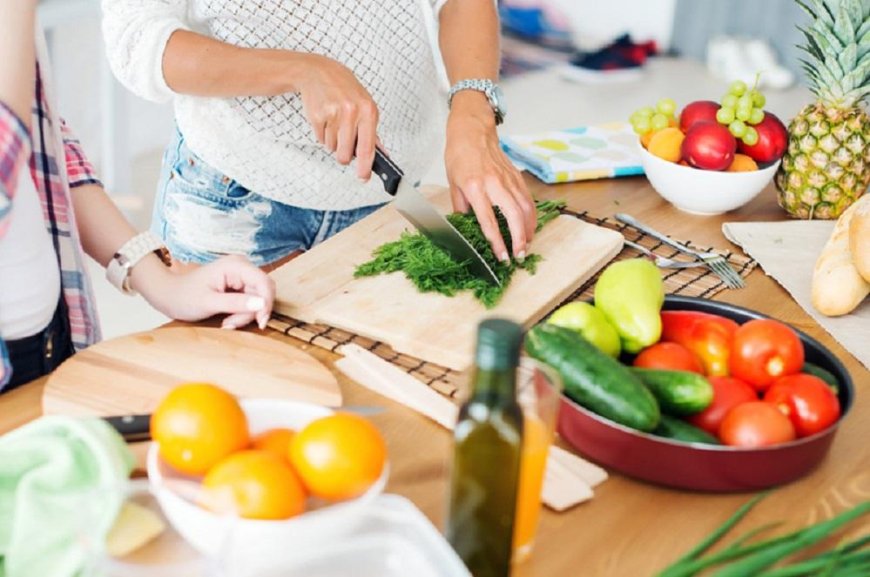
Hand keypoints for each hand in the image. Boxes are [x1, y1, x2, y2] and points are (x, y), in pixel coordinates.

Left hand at [143, 255, 275, 329]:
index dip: (266, 303)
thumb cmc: (184, 296)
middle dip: (252, 312)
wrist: (170, 295)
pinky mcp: (240, 284)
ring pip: (258, 299)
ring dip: (246, 315)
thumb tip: (262, 304)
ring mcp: (241, 275)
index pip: (264, 283)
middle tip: (232, 324)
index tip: (260, 323)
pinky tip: (228, 319)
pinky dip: (242, 313)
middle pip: (263, 292)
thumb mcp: (208, 303)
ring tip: (226, 323)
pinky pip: (252, 301)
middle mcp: (242, 266)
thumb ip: (236, 303)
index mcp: (235, 265)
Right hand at [296, 54, 378, 180]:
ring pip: (332, 148)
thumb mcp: (366, 106)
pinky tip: (326, 119)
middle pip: (346, 154)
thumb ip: (372, 132)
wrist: (319, 72)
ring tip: (335, 123)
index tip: (363, 177)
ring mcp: (333, 114)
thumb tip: (381, 153)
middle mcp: (352, 112)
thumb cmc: (345, 89)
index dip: (365, 167)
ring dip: (333, 142)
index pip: (368, 147)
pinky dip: (323, 134)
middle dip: (344, 155)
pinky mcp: (317, 116)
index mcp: (368, 111)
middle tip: (344, 143)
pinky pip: (320, 140)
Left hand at [445, 93, 535, 261]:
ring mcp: (508, 179)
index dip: (497, 242)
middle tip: (519, 256)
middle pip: (513, 216)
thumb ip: (461, 208)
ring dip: (528, 230)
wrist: (473, 130)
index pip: (488, 220)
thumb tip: (465, 229)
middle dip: (519, 239)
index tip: (502, 257)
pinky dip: (532, 216)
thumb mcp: (453, 184)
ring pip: (525, 208)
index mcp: (475, 187)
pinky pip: (528, 199)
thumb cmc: (459, 155)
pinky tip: (530, 227)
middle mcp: (494, 184)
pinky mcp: (516, 176)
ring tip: (526, 246)